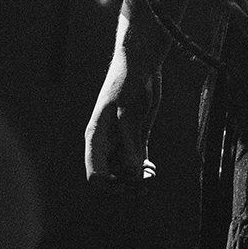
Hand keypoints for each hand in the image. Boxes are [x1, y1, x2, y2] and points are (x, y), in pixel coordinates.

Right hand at [85, 62, 160, 190]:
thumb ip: (130, 140)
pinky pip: (137, 160)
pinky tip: (152, 169)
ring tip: (152, 175)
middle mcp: (106, 142)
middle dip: (126, 185)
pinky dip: (143, 168)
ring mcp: (120, 139)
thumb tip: (132, 172)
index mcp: (96, 137)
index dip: (109, 185)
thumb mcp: (128, 111)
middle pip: (111, 176)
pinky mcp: (136, 135)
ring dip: (136, 178)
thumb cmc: (128, 82)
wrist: (139, 63)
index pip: (95, 173)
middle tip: (146, 184)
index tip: (128, 185)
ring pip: (125, 170)